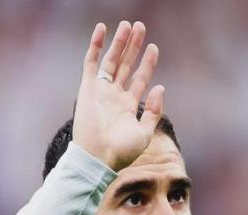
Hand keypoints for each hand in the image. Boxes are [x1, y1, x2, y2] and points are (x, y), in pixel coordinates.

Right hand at [73, 21, 164, 170]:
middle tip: (140, 26)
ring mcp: (100, 91)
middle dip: (133, 47)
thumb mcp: (145, 132)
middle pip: (126, 65)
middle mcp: (114, 96)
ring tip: (128, 25)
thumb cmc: (122, 151)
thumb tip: (160, 87)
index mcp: (127, 107)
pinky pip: (90, 62)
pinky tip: (102, 29)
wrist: (98, 157)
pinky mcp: (87, 88)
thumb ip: (153, 110)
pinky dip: (95, 45)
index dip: (147, 63)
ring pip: (111, 61)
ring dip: (119, 43)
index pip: (139, 79)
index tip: (154, 47)